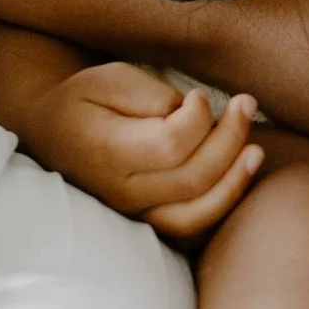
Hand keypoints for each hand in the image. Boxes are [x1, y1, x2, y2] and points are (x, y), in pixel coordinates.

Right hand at [19, 61, 262, 240]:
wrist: (52, 136)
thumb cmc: (86, 101)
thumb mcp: (109, 80)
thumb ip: (150, 96)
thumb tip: (191, 114)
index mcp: (106, 152)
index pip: (171, 145)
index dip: (198, 117)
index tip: (198, 95)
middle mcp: (119, 194)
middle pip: (193, 178)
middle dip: (231, 137)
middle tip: (246, 102)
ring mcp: (133, 216)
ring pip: (196, 214)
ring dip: (235, 180)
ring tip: (257, 148)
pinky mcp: (147, 225)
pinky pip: (191, 228)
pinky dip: (223, 205)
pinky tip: (241, 174)